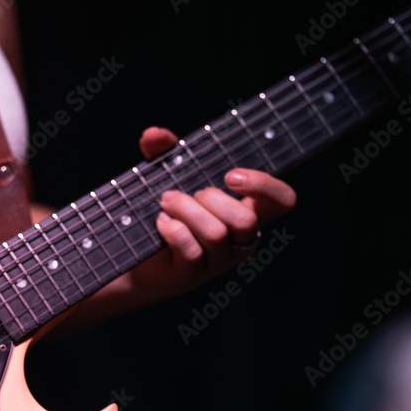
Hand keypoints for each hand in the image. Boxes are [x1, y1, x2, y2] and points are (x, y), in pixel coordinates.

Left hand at [130, 126, 296, 300]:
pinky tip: (160, 223)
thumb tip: (155, 135)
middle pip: (246, 221)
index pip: (282, 201)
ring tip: (165, 204)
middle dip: (211, 199)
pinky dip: (172, 230)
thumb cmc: (159, 211)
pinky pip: (191, 251)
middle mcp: (239, 241)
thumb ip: (164, 151)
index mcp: (245, 211)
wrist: (128, 251)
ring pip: (215, 234)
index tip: (230, 176)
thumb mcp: (164, 175)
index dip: (265, 186)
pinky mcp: (191, 276)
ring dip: (185, 210)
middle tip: (184, 194)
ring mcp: (217, 261)